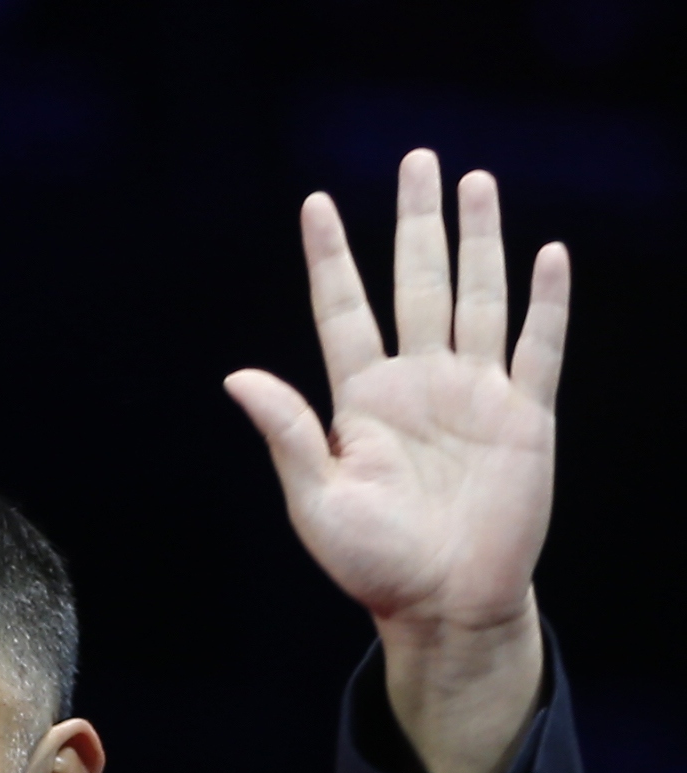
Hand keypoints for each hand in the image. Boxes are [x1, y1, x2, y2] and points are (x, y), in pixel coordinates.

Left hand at [225, 149, 565, 772]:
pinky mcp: (524, 418)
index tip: (316, 203)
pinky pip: (537, 347)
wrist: (444, 605)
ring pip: (476, 297)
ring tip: (475, 181)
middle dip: (416, 222)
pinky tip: (546, 254)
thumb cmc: (372, 563)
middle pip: (416, 283)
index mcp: (361, 401)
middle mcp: (417, 384)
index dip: (331, 258)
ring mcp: (473, 395)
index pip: (343, 310)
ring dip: (478, 241)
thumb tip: (235, 374)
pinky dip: (545, 302)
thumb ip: (285, 433)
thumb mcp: (316, 500)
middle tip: (417, 159)